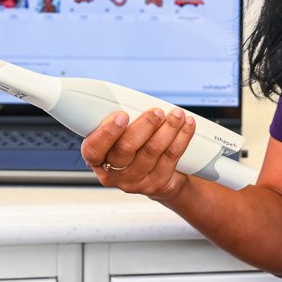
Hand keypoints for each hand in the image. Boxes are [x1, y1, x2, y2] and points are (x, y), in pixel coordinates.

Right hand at [80, 107, 197, 200]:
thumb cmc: (135, 148)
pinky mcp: (156, 184)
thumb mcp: (120, 135)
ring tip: (176, 114)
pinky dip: (181, 138)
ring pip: (151, 152)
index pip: (93, 149)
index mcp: (97, 159)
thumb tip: (129, 97)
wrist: (161, 177)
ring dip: (167, 129)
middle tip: (157, 112)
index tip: (122, 116)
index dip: (107, 133)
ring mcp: (135, 182)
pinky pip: (170, 158)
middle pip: (125, 149)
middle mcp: (113, 174)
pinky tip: (187, 125)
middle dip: (144, 126)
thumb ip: (120, 121)